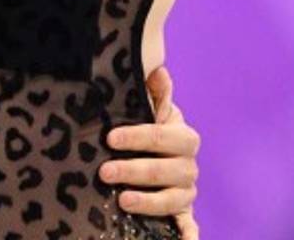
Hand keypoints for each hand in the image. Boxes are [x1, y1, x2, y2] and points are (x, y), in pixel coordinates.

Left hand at [100, 67, 199, 236]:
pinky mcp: (183, 213)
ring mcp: (187, 191)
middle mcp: (188, 165)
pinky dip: (187, 234)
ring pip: (173, 199)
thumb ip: (155, 93)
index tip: (110, 138)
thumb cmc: (146, 129)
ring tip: (122, 201)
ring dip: (148, 202)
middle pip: (165, 170)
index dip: (137, 137)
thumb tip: (157, 69)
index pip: (161, 136)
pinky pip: (188, 225)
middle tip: (105, 172)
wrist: (158, 154)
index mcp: (182, 136)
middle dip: (134, 171)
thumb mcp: (149, 110)